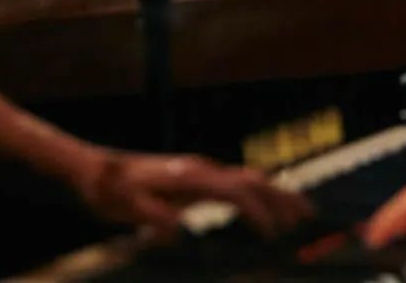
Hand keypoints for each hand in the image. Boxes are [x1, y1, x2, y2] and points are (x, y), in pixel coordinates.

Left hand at [75, 150, 313, 238]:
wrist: (92, 170)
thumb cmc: (109, 191)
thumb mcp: (127, 207)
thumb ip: (155, 218)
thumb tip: (182, 231)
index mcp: (191, 176)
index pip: (237, 192)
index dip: (259, 213)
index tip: (274, 235)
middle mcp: (201, 169)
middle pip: (254, 181)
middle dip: (284, 199)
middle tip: (312, 217)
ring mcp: (199, 171)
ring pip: (248, 179)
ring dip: (277, 195)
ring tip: (301, 212)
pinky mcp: (194, 178)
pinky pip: (236, 184)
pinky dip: (259, 195)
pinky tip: (263, 209)